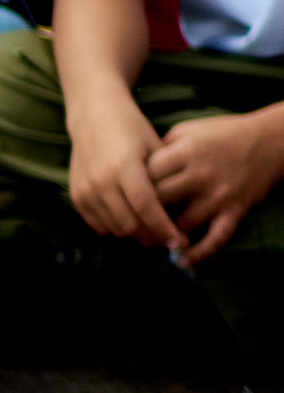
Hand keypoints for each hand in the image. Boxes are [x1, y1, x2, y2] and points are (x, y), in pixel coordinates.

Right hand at [65, 88, 186, 247]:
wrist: (94, 115)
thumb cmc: (131, 129)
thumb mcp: (155, 147)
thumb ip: (166, 179)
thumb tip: (181, 213)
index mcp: (124, 165)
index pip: (146, 207)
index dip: (164, 228)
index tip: (180, 241)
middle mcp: (101, 179)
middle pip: (130, 224)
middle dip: (152, 236)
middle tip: (168, 237)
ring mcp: (85, 188)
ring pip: (114, 228)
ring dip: (135, 234)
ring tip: (151, 229)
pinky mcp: (76, 195)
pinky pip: (98, 225)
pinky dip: (115, 228)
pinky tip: (130, 219)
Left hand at [144, 110, 283, 262]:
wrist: (267, 141)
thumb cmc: (222, 134)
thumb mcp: (187, 130)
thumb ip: (161, 148)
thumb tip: (136, 169)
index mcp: (186, 151)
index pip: (147, 173)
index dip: (133, 184)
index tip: (126, 191)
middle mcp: (201, 175)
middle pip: (160, 200)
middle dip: (143, 211)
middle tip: (131, 218)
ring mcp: (218, 195)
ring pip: (182, 223)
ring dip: (165, 232)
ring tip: (150, 238)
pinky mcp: (234, 210)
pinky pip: (216, 238)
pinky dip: (199, 253)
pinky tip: (182, 262)